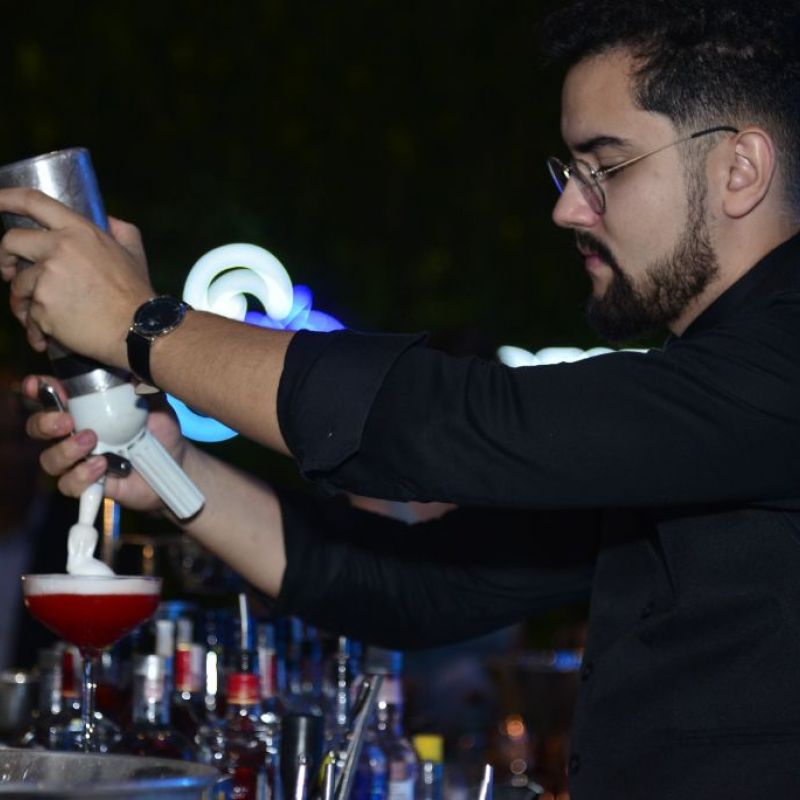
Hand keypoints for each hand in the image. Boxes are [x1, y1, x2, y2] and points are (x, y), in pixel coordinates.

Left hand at [0, 188, 153, 365]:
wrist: (139, 331)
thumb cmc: (137, 295)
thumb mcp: (134, 253)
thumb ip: (120, 230)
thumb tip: (107, 219)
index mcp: (80, 231)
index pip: (33, 202)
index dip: (6, 197)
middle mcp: (59, 249)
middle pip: (11, 241)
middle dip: (3, 256)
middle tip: (9, 272)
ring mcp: (48, 278)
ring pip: (18, 285)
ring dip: (24, 302)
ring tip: (41, 318)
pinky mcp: (42, 307)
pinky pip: (28, 316)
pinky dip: (35, 329)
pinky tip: (46, 337)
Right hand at [23, 375, 188, 514]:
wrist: (176, 461)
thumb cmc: (159, 427)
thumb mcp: (152, 402)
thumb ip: (138, 384)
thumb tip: (129, 366)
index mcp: (84, 407)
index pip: (50, 395)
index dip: (37, 389)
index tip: (36, 385)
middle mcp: (74, 432)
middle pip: (37, 427)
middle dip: (45, 423)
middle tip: (68, 421)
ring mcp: (79, 459)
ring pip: (49, 459)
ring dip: (66, 450)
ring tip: (92, 442)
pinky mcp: (88, 484)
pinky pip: (68, 484)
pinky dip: (81, 476)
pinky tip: (103, 467)